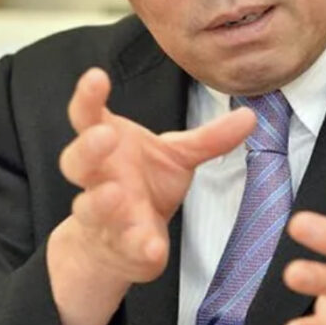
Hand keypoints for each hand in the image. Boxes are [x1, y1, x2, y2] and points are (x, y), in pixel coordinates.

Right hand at [57, 67, 255, 283]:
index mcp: (107, 147)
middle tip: (105, 134)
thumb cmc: (143, 188)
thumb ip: (209, 139)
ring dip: (100, 201)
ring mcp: (101, 216)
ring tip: (114, 193)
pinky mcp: (119, 247)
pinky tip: (152, 248)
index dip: (88, 97)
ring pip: (89, 207)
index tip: (96, 76)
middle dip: (88, 148)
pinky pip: (125, 246)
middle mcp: (97, 179)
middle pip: (76, 161)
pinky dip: (138, 247)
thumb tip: (249, 115)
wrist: (117, 246)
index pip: (87, 117)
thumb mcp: (177, 157)